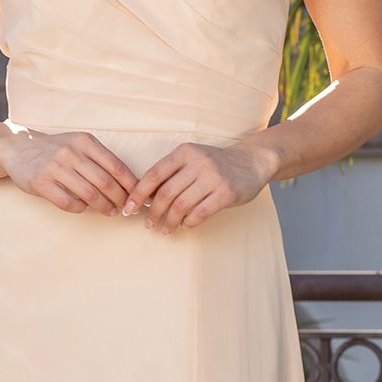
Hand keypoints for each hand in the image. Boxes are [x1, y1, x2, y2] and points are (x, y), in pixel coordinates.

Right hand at [0, 127, 138, 215]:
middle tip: (126, 208)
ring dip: (104, 207)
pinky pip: (68, 203)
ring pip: (89, 195)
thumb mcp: (78, 144)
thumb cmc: (55, 150)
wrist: (17, 148)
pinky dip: (80, 209)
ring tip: (111, 212)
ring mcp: (55, 168)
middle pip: (106, 183)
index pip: (117, 166)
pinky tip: (84, 208)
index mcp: (85, 141)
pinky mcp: (41, 183)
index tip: (138, 197)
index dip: (131, 185)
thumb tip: (128, 183)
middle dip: (120, 199)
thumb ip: (100, 159)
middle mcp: (71, 152)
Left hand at [120, 138, 276, 233]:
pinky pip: (200, 213)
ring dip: (169, 221)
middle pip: (165, 193)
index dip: (138, 194)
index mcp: (184, 152)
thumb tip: (145, 199)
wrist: (252, 162)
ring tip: (165, 229)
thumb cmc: (216, 165)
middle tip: (148, 224)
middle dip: (153, 212)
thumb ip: (171, 175)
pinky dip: (189, 222)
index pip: (154, 174)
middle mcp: (198, 162)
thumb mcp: (192, 160)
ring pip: (181, 206)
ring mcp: (213, 177)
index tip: (129, 209)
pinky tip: (185, 225)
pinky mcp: (226, 193)